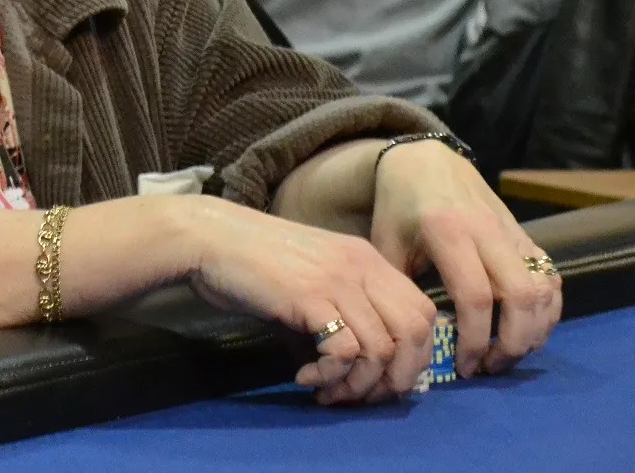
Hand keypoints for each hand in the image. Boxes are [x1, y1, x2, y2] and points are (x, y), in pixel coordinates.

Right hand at [184, 196, 437, 404]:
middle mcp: (362, 266)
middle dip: (395, 377)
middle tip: (358, 394)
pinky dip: (328, 375)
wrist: (210, 239)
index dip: (414, 355)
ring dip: (356, 384)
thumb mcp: (309, 286)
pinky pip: (344, 351)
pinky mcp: (310, 296)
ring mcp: (338, 279)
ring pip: (381, 349)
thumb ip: (337, 319)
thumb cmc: (253, 264)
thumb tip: (352, 374)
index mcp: (367, 260)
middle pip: (415, 332)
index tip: (379, 379)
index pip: (424, 313)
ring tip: (325, 390)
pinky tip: (303, 376)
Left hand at [369, 141, 561, 377]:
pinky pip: (550, 276)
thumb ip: (400, 290)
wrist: (424, 161)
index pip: (475, 296)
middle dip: (513, 342)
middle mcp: (487, 230)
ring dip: (535, 329)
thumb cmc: (398, 207)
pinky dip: (548, 309)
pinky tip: (529, 330)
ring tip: (510, 353)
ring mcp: (512, 230)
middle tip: (492, 367)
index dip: (475, 339)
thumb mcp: (385, 245)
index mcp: (448, 231)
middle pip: (521, 296)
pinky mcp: (526, 234)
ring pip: (544, 287)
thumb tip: (416, 343)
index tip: (464, 366)